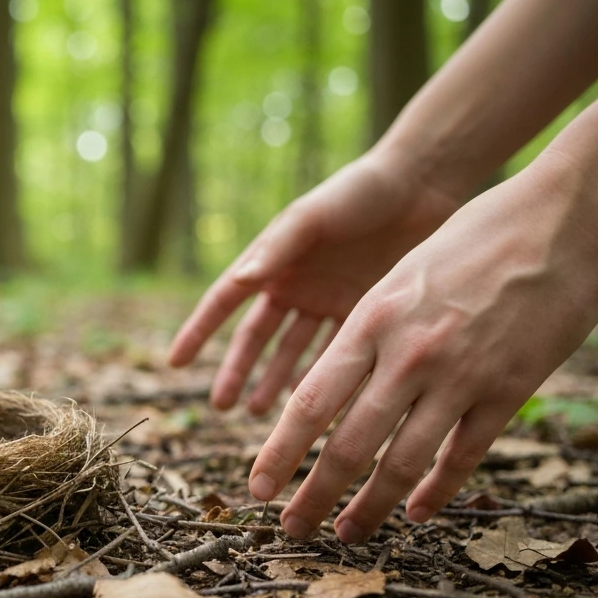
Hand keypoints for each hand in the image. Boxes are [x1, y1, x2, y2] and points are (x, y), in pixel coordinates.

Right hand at [168, 148, 460, 413]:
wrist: (423, 183)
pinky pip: (338, 352)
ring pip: (293, 352)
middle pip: (256, 337)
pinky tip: (315, 404)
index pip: (225, 301)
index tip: (174, 362)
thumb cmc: (358, 192)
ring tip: (258, 414)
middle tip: (221, 406)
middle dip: (237, 371)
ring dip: (276, 382)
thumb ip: (276, 249)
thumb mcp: (311, 217)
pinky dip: (325, 378)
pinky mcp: (364, 311)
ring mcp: (328, 301)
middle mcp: (294, 284)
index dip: (199, 331)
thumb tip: (239, 279)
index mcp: (272, 260)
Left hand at [249, 151, 597, 541]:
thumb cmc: (477, 234)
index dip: (279, 454)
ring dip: (370, 507)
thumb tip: (335, 380)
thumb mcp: (402, 273)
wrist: (566, 218)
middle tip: (292, 529)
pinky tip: (417, 511)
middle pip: (347, 445)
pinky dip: (436, 490)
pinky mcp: (510, 389)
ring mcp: (461, 376)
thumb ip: (369, 329)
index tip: (257, 488)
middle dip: (313, 495)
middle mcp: (408, 355)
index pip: (309, 403)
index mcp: (371, 321)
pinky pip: (463, 455)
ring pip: (402, 462)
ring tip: (347, 533)